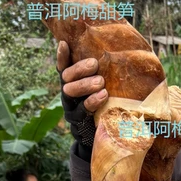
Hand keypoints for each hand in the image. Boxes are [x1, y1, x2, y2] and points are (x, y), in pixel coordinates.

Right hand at [56, 41, 108, 160]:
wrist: (101, 138)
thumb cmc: (106, 106)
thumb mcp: (103, 89)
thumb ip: (103, 75)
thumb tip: (118, 52)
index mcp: (72, 84)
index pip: (63, 67)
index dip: (62, 56)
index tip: (64, 43)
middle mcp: (68, 94)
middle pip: (66, 78)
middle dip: (79, 69)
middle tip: (94, 64)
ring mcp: (71, 109)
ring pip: (71, 93)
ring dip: (85, 85)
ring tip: (100, 82)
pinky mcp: (78, 123)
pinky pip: (82, 111)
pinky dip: (92, 102)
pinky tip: (103, 96)